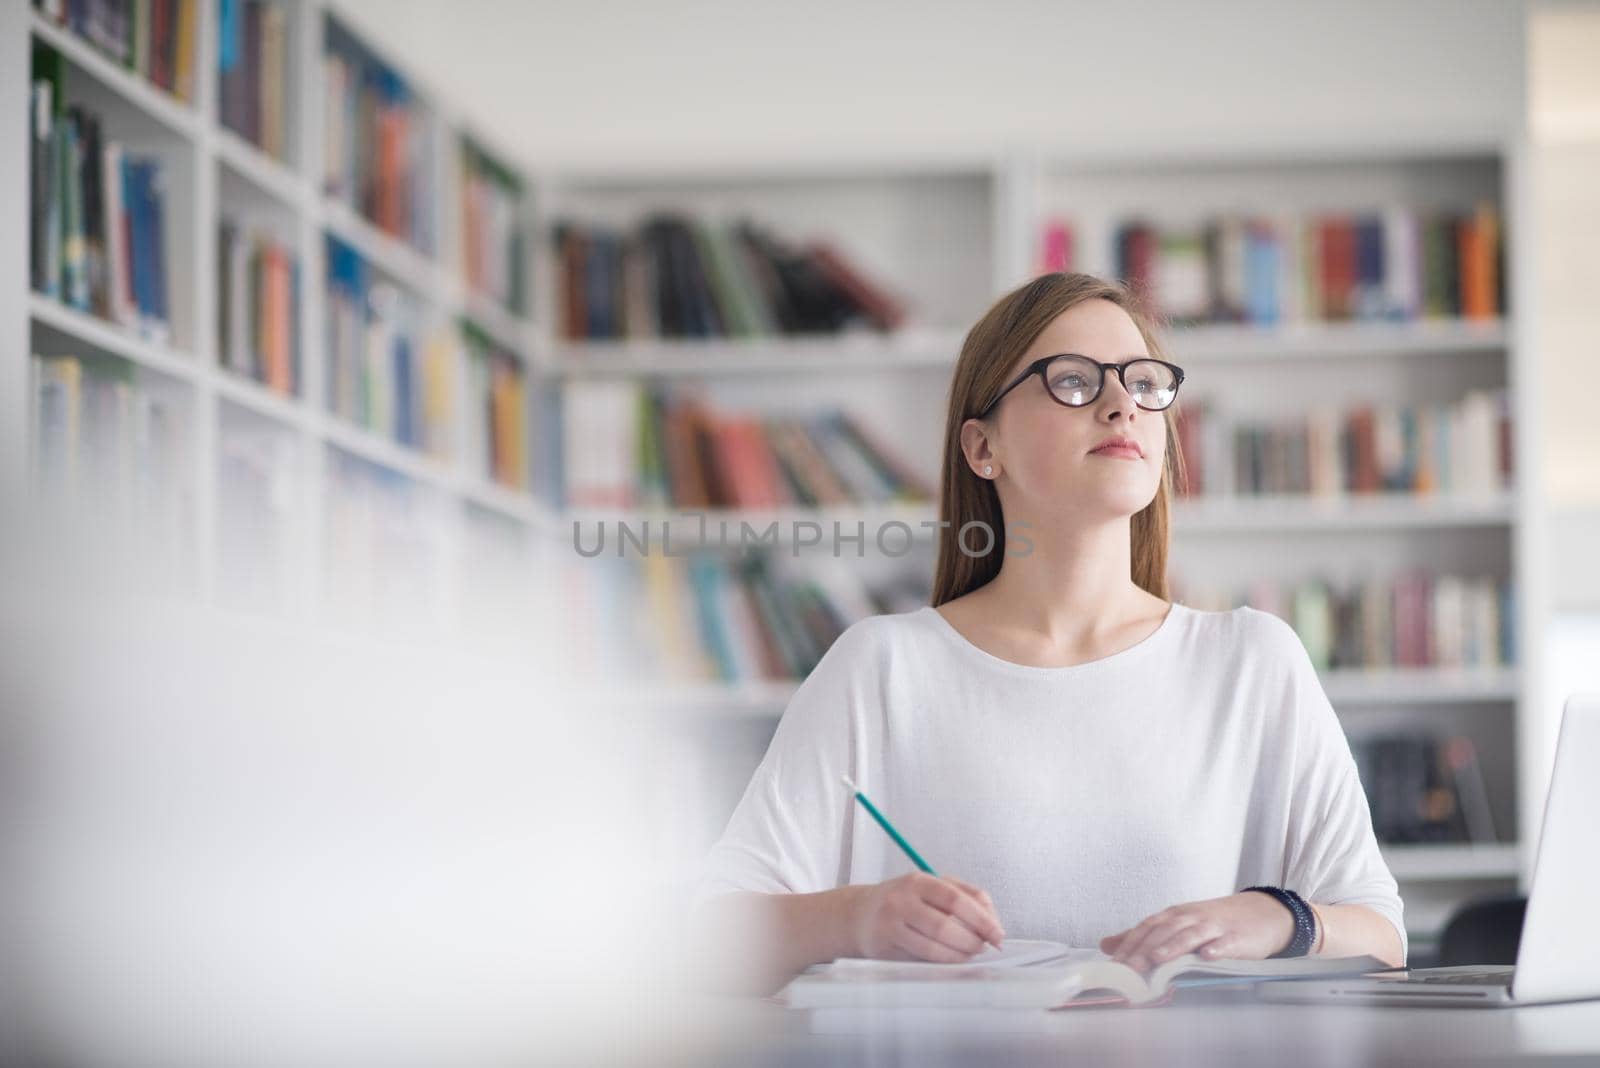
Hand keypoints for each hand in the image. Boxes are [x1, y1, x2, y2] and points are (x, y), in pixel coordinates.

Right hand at [848, 873, 1006, 962]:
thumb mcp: (931, 886)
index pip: (955, 899)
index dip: (981, 918)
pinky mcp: (885, 949)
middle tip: (985, 947)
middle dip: (972, 941)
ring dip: (959, 955)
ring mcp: (890, 925)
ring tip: (970, 954)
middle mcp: (901, 900)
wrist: (858, 915)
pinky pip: (920, 960)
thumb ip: (966, 895)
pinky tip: (951, 960)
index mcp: (918, 881)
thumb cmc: (904, 900)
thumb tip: (994, 921)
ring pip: (932, 948)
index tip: (998, 933)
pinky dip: (942, 963)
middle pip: (944, 925)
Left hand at [1098, 892, 1295, 973]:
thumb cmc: (1214, 922)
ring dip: (1173, 946)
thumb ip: (1143, 937)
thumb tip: (1106, 945)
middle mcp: (1191, 917)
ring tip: (1157, 959)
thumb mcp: (1177, 925)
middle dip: (1144, 949)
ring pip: (1191, 934)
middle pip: (1164, 931)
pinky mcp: (1238, 938)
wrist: (1261, 913)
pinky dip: (1217, 948)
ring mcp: (1215, 927)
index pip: (1146, 928)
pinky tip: (1208, 956)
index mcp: (1174, 916)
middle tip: (1128, 968)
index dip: (1130, 944)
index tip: (1114, 964)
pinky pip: (1226, 943)